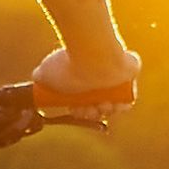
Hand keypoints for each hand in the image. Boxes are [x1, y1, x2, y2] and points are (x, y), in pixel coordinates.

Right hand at [25, 38, 141, 119]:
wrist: (93, 55)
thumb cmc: (69, 64)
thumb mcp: (46, 72)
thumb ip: (40, 75)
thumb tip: (38, 77)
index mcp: (82, 77)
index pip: (82, 101)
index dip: (78, 111)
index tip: (74, 110)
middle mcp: (99, 77)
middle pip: (97, 105)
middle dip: (91, 112)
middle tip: (89, 109)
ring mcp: (115, 76)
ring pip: (112, 104)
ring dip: (105, 109)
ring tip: (101, 103)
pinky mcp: (130, 74)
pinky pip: (128, 98)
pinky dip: (121, 106)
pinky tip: (113, 104)